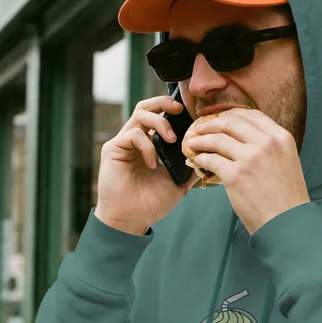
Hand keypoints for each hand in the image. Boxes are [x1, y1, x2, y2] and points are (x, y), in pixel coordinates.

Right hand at [94, 95, 198, 234]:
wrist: (131, 220)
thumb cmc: (151, 203)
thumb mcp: (178, 184)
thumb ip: (190, 168)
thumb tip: (208, 156)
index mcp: (149, 145)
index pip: (159, 116)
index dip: (173, 110)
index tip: (191, 115)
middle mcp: (135, 140)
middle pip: (147, 107)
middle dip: (164, 102)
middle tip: (180, 110)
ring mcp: (123, 143)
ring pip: (140, 114)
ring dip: (160, 123)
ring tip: (171, 139)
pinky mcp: (113, 149)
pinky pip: (133, 134)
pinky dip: (147, 146)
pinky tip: (153, 164)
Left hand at [185, 109, 309, 234]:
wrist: (287, 220)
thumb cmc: (287, 195)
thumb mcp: (286, 160)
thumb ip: (269, 146)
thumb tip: (243, 138)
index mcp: (280, 137)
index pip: (251, 115)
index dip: (231, 113)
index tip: (220, 117)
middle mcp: (266, 143)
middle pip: (231, 123)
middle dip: (212, 123)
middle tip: (201, 128)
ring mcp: (250, 158)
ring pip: (217, 139)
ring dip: (201, 139)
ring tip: (193, 143)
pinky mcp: (235, 176)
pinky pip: (211, 160)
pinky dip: (201, 158)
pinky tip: (197, 160)